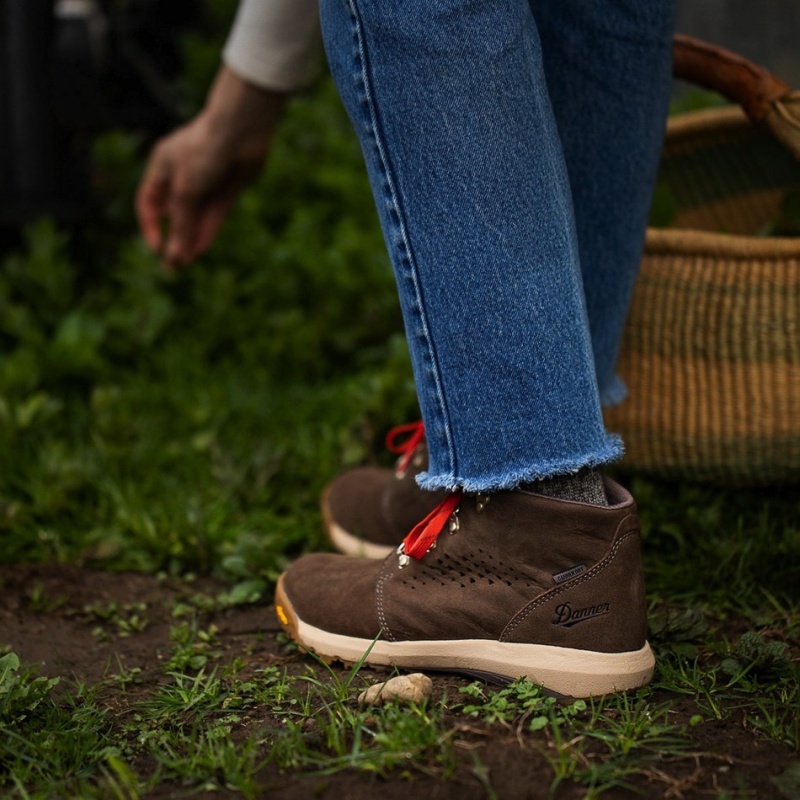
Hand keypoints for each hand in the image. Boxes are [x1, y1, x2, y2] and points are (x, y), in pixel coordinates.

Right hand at [136, 67, 286, 267]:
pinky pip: (214, 215)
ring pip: (196, 216)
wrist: (240, 131)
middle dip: (174, 238)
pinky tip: (201, 249)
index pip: (149, 202)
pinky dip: (207, 231)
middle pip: (174, 213)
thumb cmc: (205, 152)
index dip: (150, 225)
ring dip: (190, 239)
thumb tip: (174, 256)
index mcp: (162, 166)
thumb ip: (181, 224)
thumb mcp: (187, 191)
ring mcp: (207, 182)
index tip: (157, 246)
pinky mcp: (228, 188)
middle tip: (174, 265)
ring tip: (186, 263)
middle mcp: (183, 174)